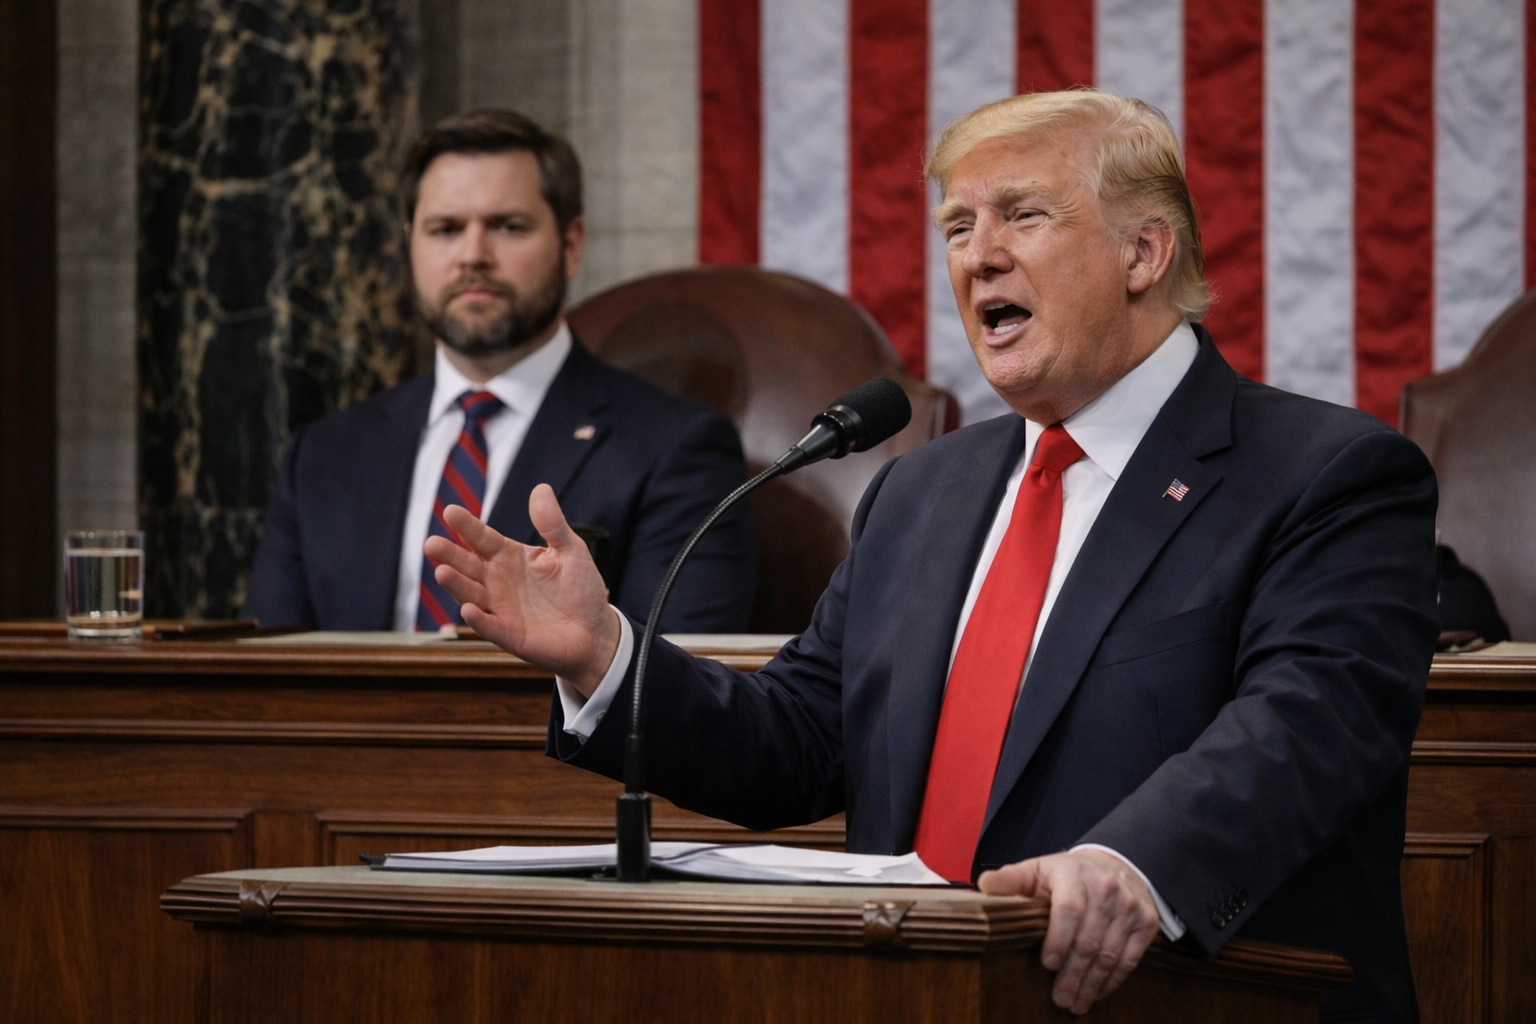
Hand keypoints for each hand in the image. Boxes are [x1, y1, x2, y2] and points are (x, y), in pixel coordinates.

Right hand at [425, 484, 620, 692]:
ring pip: (471, 595)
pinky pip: (490, 627)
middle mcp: (498, 582)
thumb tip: (541, 489)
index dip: (467, 526)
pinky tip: (468, 610)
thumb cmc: (580, 588)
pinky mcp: (510, 635)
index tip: (450, 511)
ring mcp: (501, 609)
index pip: (482, 538)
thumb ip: (553, 524)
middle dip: (449, 555)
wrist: (595, 630)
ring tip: (442, 572)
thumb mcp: (571, 550)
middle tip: (431, 543)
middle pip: (468, 565)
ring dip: (456, 585)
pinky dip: (478, 620)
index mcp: (509, 557)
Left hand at [978, 849, 1159, 1014]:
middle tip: (1060, 999)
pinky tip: (1097, 993)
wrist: (1114, 864)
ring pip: (1110, 954)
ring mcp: (1129, 905)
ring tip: (1075, 1004)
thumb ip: (1011, 880)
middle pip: (1089, 939)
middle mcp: (1106, 888)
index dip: (1059, 939)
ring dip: (1091, 984)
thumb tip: (984, 887)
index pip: (1069, 909)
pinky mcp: (1146, 921)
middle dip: (1073, 974)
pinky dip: (1113, 981)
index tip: (1048, 964)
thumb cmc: (1065, 875)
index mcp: (1073, 873)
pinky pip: (1130, 958)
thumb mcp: (1036, 870)